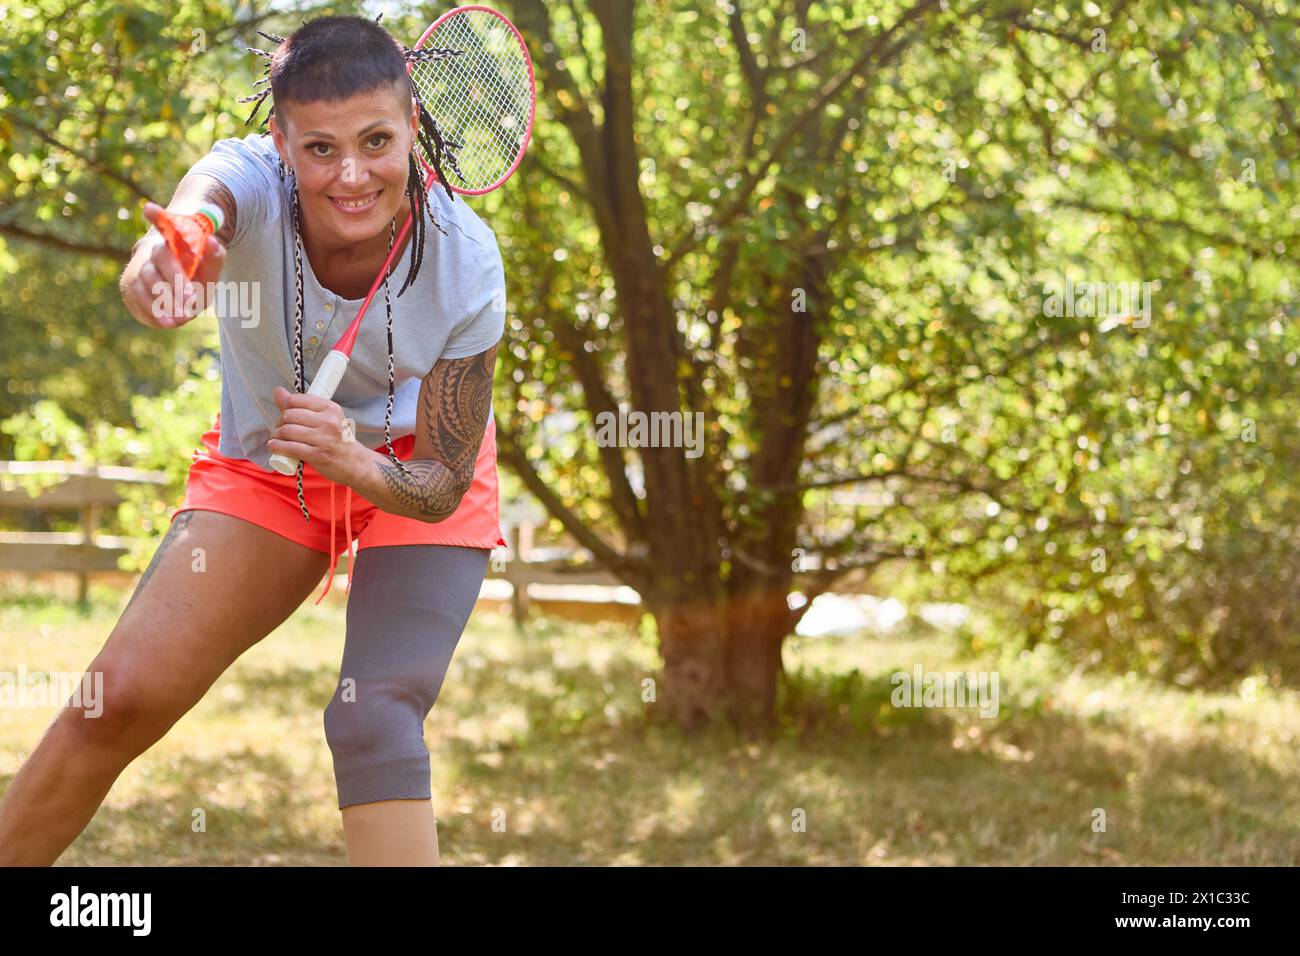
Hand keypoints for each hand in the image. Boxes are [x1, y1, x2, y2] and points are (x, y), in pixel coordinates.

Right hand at [121, 202, 226, 328]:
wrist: (180, 285)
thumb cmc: (197, 273)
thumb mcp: (211, 268)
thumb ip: (214, 256)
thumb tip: (211, 240)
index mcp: (171, 243)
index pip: (163, 226)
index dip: (157, 217)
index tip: (150, 208)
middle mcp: (149, 253)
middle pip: (156, 263)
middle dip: (172, 282)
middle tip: (190, 300)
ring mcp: (136, 270)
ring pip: (142, 284)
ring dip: (160, 302)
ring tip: (181, 319)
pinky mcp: (129, 288)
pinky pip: (134, 300)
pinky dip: (150, 313)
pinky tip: (168, 322)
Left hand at [268, 387, 363, 484]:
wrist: (355, 462)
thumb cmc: (338, 439)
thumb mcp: (326, 418)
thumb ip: (303, 405)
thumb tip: (278, 391)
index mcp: (330, 408)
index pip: (297, 400)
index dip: (285, 406)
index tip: (285, 414)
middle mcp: (328, 421)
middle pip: (290, 415)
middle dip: (280, 422)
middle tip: (280, 429)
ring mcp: (323, 439)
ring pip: (287, 431)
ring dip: (277, 435)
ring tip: (277, 438)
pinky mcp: (317, 455)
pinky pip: (290, 447)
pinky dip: (277, 447)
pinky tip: (274, 446)